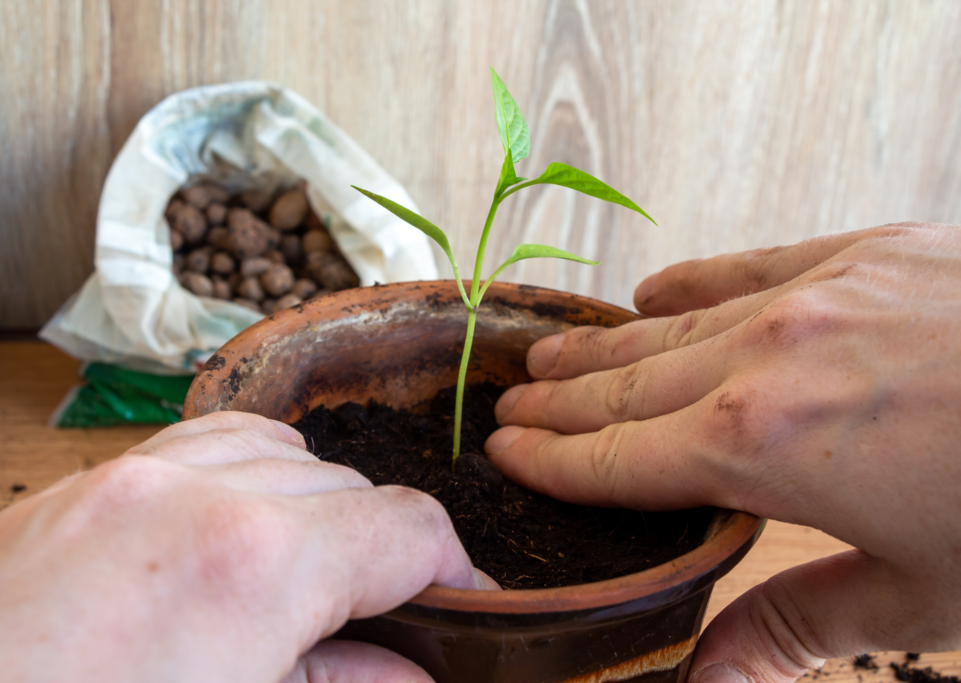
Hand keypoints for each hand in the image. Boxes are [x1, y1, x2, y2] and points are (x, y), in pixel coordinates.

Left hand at [0, 412, 494, 682]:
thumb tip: (407, 672)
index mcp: (252, 566)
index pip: (405, 527)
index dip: (451, 569)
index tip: (457, 604)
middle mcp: (189, 495)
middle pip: (345, 486)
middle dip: (374, 551)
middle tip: (375, 621)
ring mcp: (120, 481)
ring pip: (272, 447)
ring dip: (308, 503)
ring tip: (305, 574)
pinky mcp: (70, 492)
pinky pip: (190, 447)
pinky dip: (236, 476)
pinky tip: (229, 531)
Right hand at [485, 222, 960, 680]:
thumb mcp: (922, 596)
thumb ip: (798, 627)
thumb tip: (706, 677)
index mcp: (761, 448)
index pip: (617, 457)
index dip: (550, 460)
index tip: (502, 455)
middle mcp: (763, 357)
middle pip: (625, 385)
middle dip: (558, 403)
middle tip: (505, 408)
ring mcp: (813, 293)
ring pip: (670, 326)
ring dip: (603, 347)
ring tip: (546, 358)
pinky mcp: (866, 253)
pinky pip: (746, 264)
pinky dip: (689, 285)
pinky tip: (650, 293)